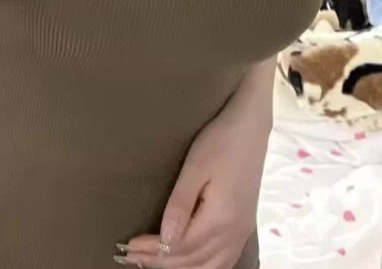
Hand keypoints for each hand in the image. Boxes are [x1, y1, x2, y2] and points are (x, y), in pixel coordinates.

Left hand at [118, 111, 268, 268]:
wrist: (251, 128)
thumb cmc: (220, 141)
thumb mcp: (195, 168)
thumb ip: (180, 205)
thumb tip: (166, 239)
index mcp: (219, 220)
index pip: (181, 247)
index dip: (154, 250)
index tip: (130, 245)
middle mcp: (232, 233)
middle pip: (193, 261)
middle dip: (161, 262)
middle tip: (133, 256)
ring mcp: (241, 232)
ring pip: (209, 266)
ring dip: (180, 267)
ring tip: (154, 262)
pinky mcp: (244, 226)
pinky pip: (224, 261)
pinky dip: (203, 267)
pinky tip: (191, 265)